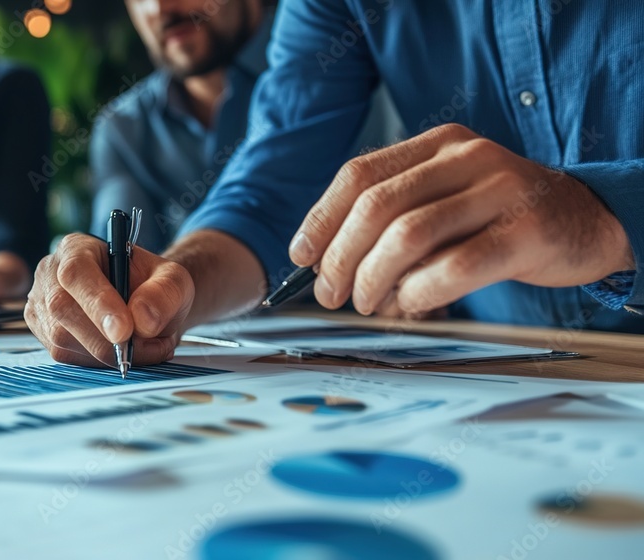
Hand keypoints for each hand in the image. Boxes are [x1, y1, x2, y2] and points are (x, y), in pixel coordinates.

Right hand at [24, 233, 194, 366]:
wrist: (145, 305)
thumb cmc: (153, 286)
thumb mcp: (173, 279)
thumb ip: (164, 293)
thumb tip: (143, 320)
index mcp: (76, 249)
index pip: (76, 273)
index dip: (98, 303)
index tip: (124, 330)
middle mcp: (50, 275)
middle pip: (63, 311)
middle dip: (105, 338)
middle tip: (147, 345)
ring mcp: (42, 307)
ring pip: (63, 341)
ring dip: (109, 353)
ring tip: (145, 345)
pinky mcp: (45, 336)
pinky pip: (68, 359)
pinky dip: (101, 364)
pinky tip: (124, 352)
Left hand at [289, 124, 633, 315]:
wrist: (589, 220)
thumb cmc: (501, 217)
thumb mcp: (448, 198)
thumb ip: (396, 218)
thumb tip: (328, 266)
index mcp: (438, 143)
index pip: (359, 174)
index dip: (321, 219)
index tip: (301, 257)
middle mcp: (467, 156)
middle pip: (375, 206)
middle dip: (340, 258)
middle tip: (331, 294)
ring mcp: (500, 189)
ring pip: (408, 235)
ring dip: (373, 279)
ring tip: (368, 304)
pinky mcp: (527, 231)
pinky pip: (454, 268)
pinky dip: (419, 293)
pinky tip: (411, 306)